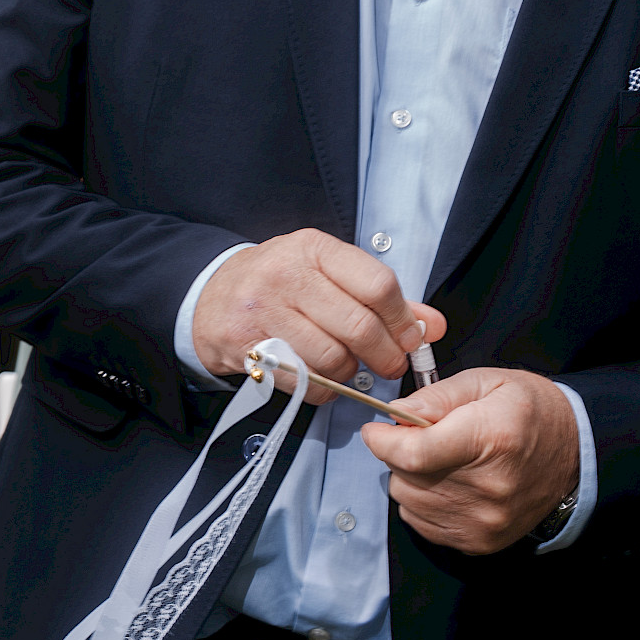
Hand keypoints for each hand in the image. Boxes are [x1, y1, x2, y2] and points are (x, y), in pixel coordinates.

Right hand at [192, 228, 444, 397]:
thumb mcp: (326, 272)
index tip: (410, 339)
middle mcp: (285, 275)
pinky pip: (305, 382)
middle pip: (359, 327)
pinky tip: (319, 376)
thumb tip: (431, 325)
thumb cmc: (278, 283)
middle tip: (388, 364)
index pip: (377, 285)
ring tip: (345, 365)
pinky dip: (323, 390)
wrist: (209, 296)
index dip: (403, 320)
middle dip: (385, 356)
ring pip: (333, 359)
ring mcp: (262, 311)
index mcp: (312, 249)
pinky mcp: (246, 346)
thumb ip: (381, 297)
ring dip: (350, 373)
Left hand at [361, 367, 580, 554]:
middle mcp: (488, 488)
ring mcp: (486, 520)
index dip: (382, 441)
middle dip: (399, 453)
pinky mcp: (482, 541)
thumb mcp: (486, 382)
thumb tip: (395, 414)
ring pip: (408, 500)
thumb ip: (435, 396)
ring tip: (440, 460)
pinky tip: (448, 484)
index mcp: (489, 439)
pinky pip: (422, 523)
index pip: (412, 453)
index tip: (376, 430)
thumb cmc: (529, 411)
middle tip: (422, 438)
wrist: (577, 454)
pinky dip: (423, 502)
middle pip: (405, 476)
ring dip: (411, 478)